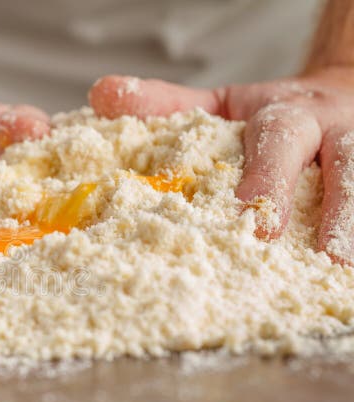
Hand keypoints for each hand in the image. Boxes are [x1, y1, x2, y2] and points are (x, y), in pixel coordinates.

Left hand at [89, 68, 353, 263]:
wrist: (337, 107)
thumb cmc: (269, 121)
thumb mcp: (220, 108)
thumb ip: (167, 105)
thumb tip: (100, 94)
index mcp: (291, 117)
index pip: (280, 138)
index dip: (268, 174)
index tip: (251, 209)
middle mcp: (335, 137)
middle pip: (344, 167)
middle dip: (333, 210)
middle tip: (317, 253)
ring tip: (342, 269)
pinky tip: (342, 279)